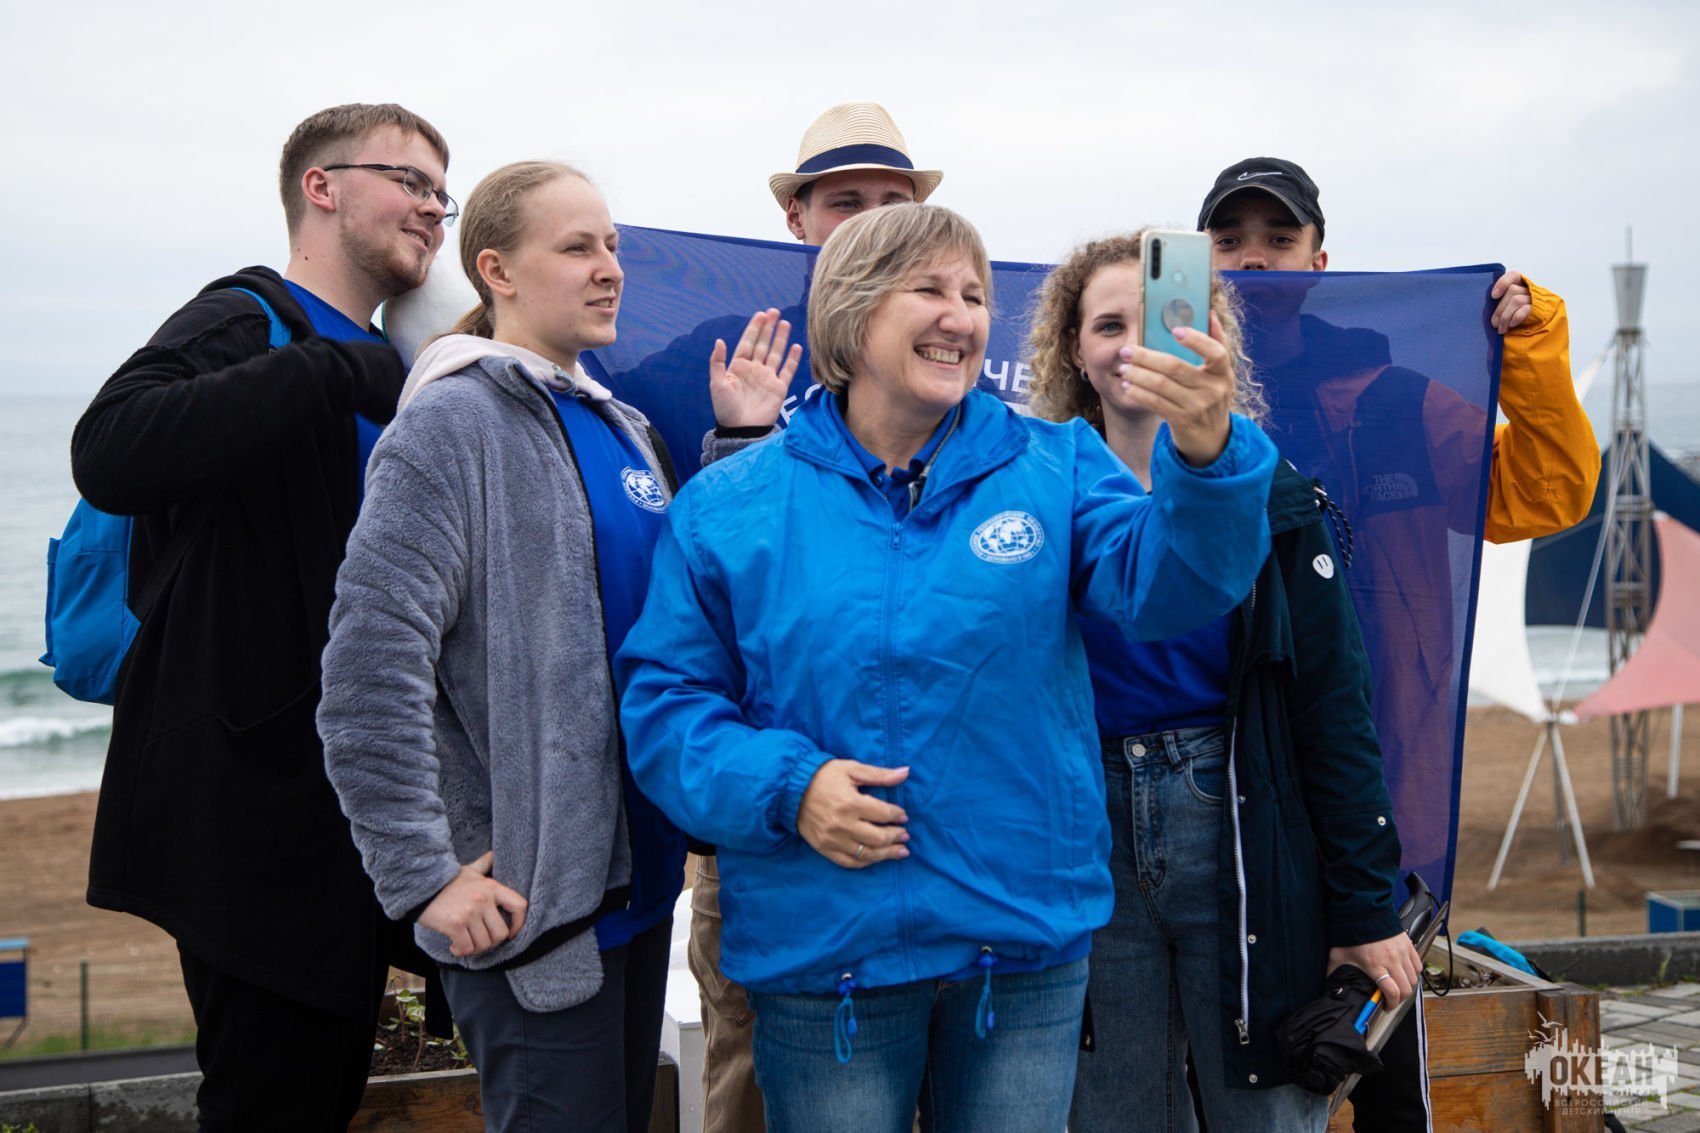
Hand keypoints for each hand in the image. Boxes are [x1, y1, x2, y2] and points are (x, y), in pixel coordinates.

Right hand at [418, 850, 528, 957]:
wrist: (420, 886)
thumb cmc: (447, 881)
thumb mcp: (469, 871)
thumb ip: (484, 864)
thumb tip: (495, 854)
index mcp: (492, 887)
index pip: (519, 905)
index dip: (519, 923)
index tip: (511, 932)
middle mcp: (484, 900)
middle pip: (501, 933)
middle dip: (491, 942)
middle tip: (480, 940)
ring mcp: (470, 912)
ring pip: (484, 944)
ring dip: (475, 948)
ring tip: (466, 943)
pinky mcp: (455, 924)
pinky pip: (466, 948)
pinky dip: (461, 951)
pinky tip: (454, 946)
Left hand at [709, 309, 802, 428]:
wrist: (741, 430)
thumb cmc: (725, 409)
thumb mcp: (716, 384)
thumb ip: (717, 362)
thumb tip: (719, 341)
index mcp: (738, 367)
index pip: (748, 342)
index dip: (754, 328)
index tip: (761, 314)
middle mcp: (754, 369)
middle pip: (763, 344)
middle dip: (768, 328)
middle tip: (774, 311)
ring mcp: (767, 378)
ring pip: (776, 353)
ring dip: (780, 339)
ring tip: (785, 323)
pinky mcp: (779, 388)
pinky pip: (787, 371)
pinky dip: (792, 359)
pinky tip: (796, 347)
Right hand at [797, 760, 910, 868]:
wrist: (791, 789)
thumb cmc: (823, 776)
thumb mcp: (851, 769)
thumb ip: (879, 774)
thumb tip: (905, 772)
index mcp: (850, 803)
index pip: (883, 814)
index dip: (897, 815)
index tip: (903, 816)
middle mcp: (842, 824)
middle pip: (878, 838)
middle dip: (896, 837)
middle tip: (905, 835)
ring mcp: (832, 840)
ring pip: (866, 854)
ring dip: (887, 854)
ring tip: (900, 851)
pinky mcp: (824, 848)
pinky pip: (849, 862)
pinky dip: (866, 862)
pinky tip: (877, 858)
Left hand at [1115, 311, 1234, 466]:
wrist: (1212, 438)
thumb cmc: (1211, 396)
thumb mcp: (1219, 374)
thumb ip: (1215, 343)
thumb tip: (1210, 312)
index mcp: (1224, 373)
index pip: (1216, 352)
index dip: (1197, 340)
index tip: (1175, 330)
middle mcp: (1213, 389)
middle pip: (1175, 367)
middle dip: (1146, 357)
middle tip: (1126, 350)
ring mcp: (1197, 406)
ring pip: (1161, 386)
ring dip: (1138, 375)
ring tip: (1123, 368)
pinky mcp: (1182, 420)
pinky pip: (1156, 403)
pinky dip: (1139, 393)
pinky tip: (1128, 386)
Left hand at [1328, 933, 1422, 1009]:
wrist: (1362, 910)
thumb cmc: (1350, 932)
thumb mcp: (1338, 955)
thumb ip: (1333, 972)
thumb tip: (1328, 985)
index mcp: (1375, 965)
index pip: (1392, 992)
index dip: (1391, 1004)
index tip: (1385, 1006)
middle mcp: (1391, 960)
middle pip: (1406, 989)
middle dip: (1399, 998)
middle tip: (1391, 998)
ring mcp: (1402, 952)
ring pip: (1414, 979)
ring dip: (1407, 986)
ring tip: (1397, 985)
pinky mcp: (1408, 945)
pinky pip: (1418, 965)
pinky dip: (1413, 972)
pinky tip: (1404, 972)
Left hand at [1490, 270, 1532, 333]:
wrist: (1535, 329)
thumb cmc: (1516, 318)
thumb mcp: (1507, 308)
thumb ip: (1500, 303)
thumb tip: (1488, 307)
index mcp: (1520, 286)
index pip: (1514, 276)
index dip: (1503, 282)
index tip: (1493, 296)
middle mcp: (1529, 290)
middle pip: (1513, 290)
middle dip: (1500, 309)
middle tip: (1494, 323)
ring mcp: (1534, 299)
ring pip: (1517, 300)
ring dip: (1505, 316)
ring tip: (1501, 328)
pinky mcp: (1538, 309)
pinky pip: (1525, 309)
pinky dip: (1516, 317)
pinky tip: (1512, 324)